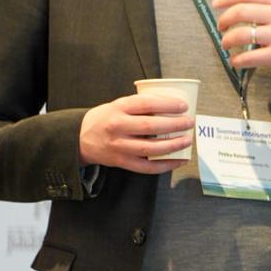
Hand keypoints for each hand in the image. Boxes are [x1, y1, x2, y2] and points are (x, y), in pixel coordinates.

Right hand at [78, 93, 193, 172]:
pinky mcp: (121, 162)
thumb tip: (172, 106)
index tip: (183, 105)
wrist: (80, 138)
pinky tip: (178, 160)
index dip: (167, 104)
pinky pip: (147, 167)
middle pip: (150, 127)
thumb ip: (141, 106)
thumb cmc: (106, 118)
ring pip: (150, 148)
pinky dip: (165, 165)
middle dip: (174, 125)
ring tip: (186, 140)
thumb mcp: (118, 105)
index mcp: (118, 108)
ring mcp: (119, 146)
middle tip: (189, 122)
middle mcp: (117, 127)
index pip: (146, 104)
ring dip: (172, 146)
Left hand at [212, 0, 270, 94]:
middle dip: (224, 20)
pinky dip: (237, 60)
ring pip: (241, 34)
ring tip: (226, 45)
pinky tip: (236, 61)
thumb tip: (245, 11)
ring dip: (227, 41)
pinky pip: (249, 57)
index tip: (216, 4)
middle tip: (221, 27)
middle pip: (240, 11)